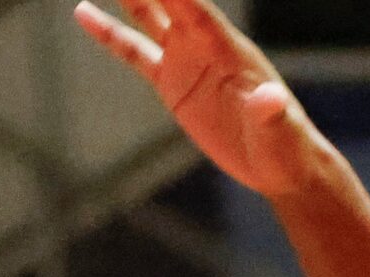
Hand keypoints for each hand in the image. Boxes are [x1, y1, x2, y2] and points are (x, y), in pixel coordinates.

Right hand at [74, 0, 325, 200]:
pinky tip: (83, 13)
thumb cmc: (286, 147)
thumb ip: (270, 112)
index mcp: (226, 47)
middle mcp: (203, 44)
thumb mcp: (278, 131)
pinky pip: (134, 52)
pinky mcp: (173, 85)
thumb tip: (270, 100)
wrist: (280, 166)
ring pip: (147, 13)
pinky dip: (109, 33)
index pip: (190, 2)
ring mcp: (186, 60)